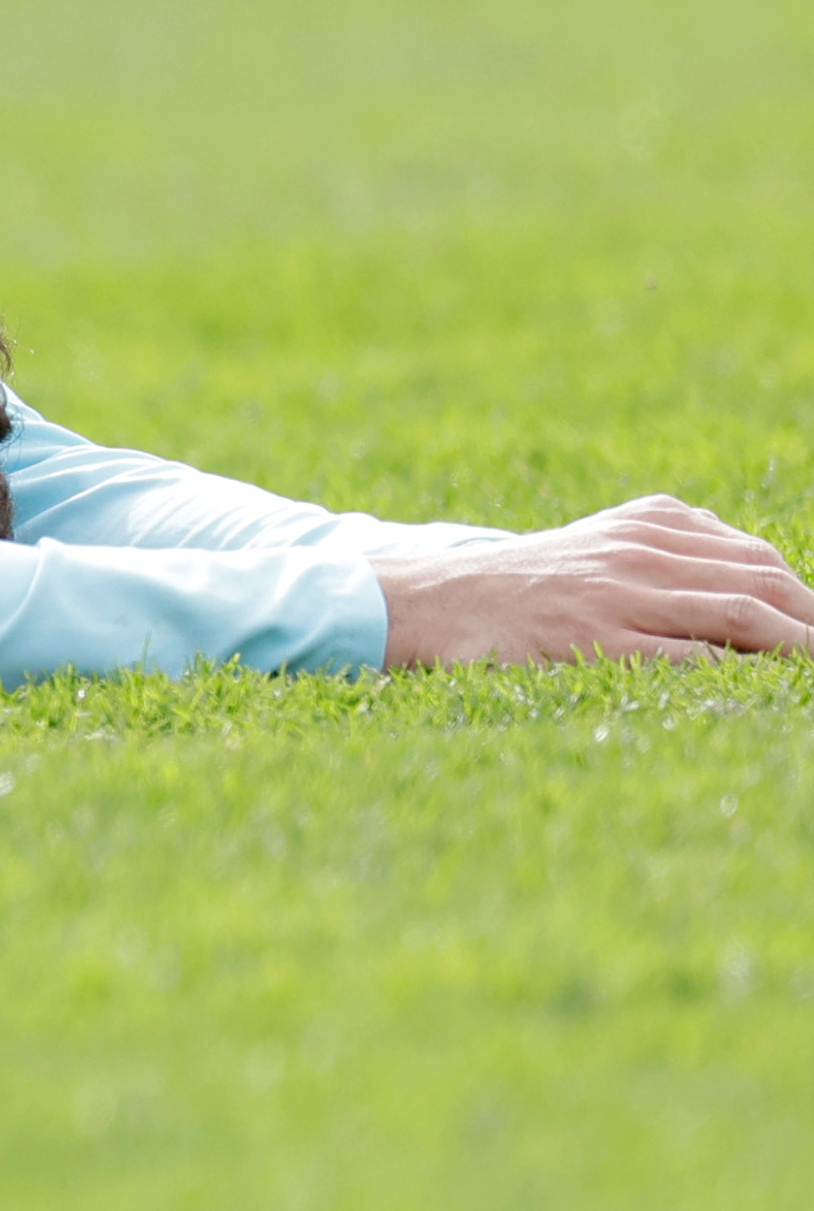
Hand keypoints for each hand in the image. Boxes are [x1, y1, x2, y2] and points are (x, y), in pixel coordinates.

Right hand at [375, 497, 813, 666]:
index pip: (758, 558)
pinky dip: (739, 671)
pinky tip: (759, 687)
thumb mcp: (604, 544)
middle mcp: (640, 548)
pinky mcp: (596, 638)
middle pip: (763, 582)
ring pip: (741, 615)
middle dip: (813, 623)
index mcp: (650, 522)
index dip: (808, 600)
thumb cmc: (531, 583)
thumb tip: (763, 580)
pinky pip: (691, 656)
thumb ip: (674, 550)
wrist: (434, 599)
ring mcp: (619, 593)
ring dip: (798, 648)